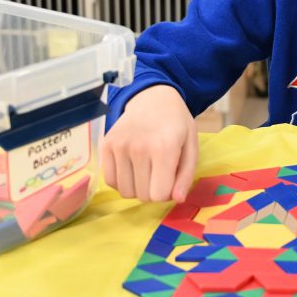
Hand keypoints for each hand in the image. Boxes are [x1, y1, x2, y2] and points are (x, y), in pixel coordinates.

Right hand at [101, 84, 198, 202]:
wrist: (153, 98)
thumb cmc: (176, 124)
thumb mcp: (191, 146)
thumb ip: (186, 175)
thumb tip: (177, 199)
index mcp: (165, 148)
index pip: (159, 195)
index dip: (167, 192)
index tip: (170, 179)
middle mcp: (139, 148)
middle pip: (142, 196)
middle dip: (153, 190)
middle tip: (158, 172)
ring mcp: (119, 146)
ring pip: (125, 192)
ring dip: (137, 187)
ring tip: (145, 169)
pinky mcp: (105, 145)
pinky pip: (110, 181)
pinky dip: (121, 180)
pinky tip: (131, 167)